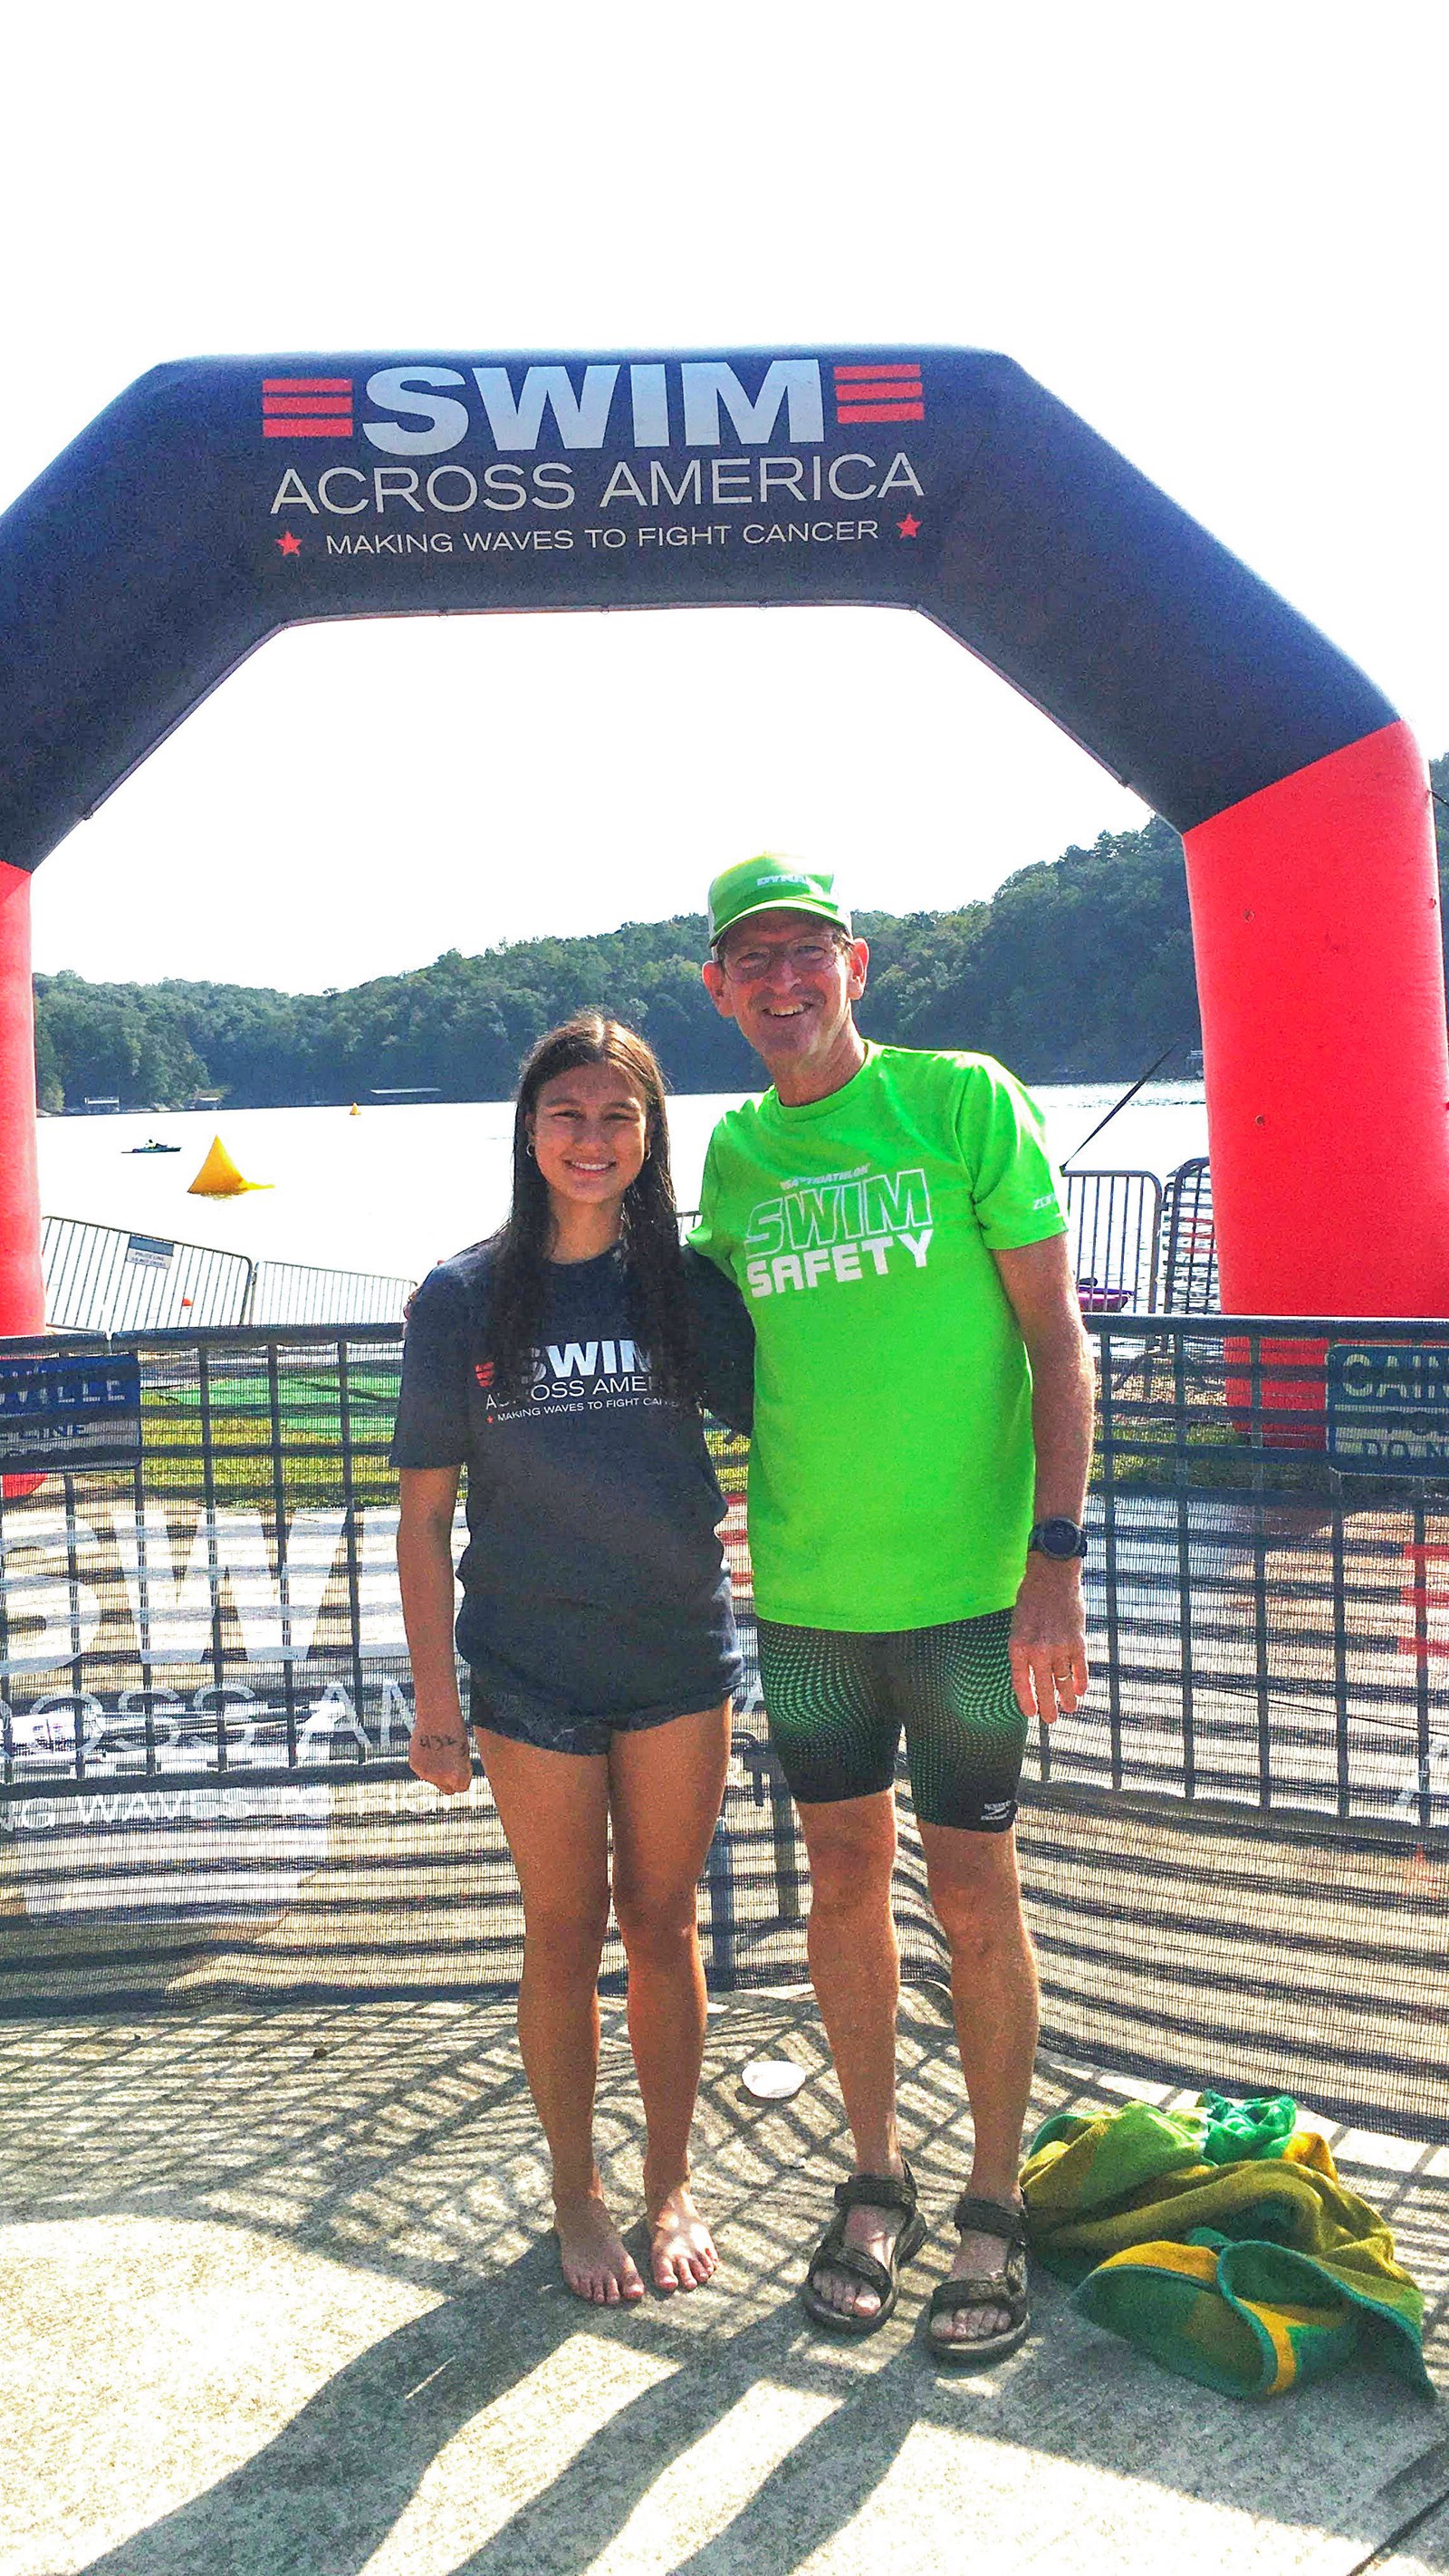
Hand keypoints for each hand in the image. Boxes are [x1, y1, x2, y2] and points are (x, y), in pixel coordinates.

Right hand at [409, 1717, 473, 1794]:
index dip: (464, 1777)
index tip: (463, 1766)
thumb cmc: (455, 1731)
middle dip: (450, 1781)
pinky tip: (430, 1747)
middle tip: (452, 1763)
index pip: (462, 1788)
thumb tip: (448, 1784)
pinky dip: (427, 1763)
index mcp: (457, 1776)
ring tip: (441, 1749)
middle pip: (447, 1790)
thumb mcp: (463, 1753)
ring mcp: (426, 1773)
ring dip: (437, 1770)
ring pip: (434, 1780)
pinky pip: (423, 1771)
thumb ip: (457, 1771)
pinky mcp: (415, 1765)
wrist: (436, 1714)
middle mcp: (441, 1778)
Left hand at [1008, 1557, 1087, 1724]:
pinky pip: (1080, 1669)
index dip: (1026, 1701)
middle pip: (1044, 1688)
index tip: (1031, 1714)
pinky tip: (1080, 1690)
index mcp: (1018, 1647)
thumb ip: (1023, 1649)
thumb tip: (1029, 1673)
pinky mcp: (1078, 1642)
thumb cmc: (1031, 1599)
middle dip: (1048, 1707)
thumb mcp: (1017, 1625)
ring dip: (1067, 1698)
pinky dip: (1081, 1682)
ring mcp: (1059, 1648)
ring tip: (1069, 1708)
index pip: (1021, 1683)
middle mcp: (1038, 1651)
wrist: (1052, 1576)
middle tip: (1051, 1719)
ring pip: (1064, 1682)